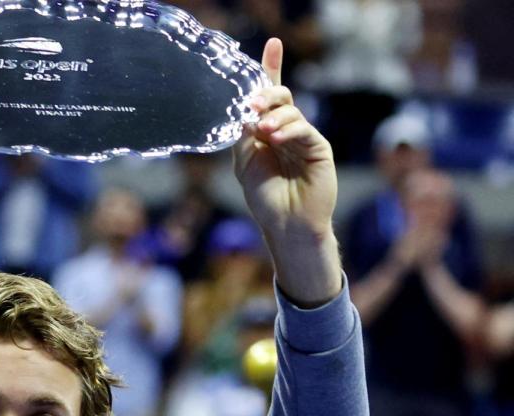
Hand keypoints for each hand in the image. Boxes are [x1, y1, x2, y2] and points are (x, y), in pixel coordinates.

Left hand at [233, 39, 340, 305]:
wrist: (286, 224)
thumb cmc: (264, 197)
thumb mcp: (244, 163)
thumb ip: (245, 135)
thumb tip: (246, 111)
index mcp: (267, 132)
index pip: (269, 96)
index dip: (271, 69)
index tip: (273, 44)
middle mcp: (286, 131)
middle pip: (280, 97)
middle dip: (267, 93)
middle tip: (252, 104)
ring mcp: (304, 138)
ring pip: (290, 112)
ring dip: (273, 118)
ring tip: (262, 133)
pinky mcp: (318, 149)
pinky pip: (304, 129)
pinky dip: (288, 130)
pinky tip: (275, 138)